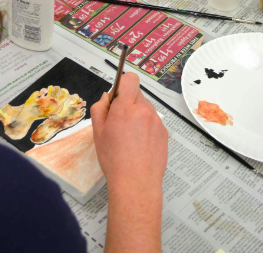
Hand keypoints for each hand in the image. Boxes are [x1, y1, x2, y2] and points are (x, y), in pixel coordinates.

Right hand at [91, 73, 166, 200]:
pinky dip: (146, 126)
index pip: (130, 79)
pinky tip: (139, 144)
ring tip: (129, 136)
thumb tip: (106, 97)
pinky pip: (153, 121)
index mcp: (126, 107)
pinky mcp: (164, 133)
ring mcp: (157, 122)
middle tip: (118, 121)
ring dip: (137, 114)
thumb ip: (100, 108)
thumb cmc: (114, 159)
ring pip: (145, 108)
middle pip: (136, 94)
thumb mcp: (97, 131)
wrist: (136, 184)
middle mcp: (144, 110)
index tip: (116, 96)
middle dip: (127, 102)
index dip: (122, 83)